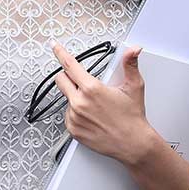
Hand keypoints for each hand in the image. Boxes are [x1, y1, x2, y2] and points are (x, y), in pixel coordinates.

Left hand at [54, 44, 162, 167]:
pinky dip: (76, 113)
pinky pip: (68, 115)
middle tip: (81, 81)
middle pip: (60, 80)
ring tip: (95, 106)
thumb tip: (133, 50)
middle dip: (68, 76)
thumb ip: (130, 64)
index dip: (60, 53)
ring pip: (66, 99)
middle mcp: (79, 103)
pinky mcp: (73, 130)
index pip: (70, 65)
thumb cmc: (132, 117)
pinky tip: (91, 116)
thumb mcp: (134, 86)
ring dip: (75, 98)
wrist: (132, 143)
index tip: (55, 46)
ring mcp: (74, 117)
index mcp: (92, 89)